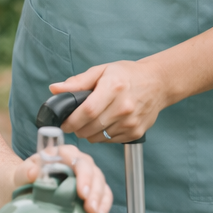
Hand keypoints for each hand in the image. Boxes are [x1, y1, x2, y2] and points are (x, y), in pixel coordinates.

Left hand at [18, 145, 112, 212]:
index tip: (82, 192)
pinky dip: (104, 204)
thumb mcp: (20, 174)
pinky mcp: (90, 188)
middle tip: (90, 207)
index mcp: (60, 152)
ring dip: (100, 198)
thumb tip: (33, 172)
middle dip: (94, 189)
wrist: (26, 187)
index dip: (82, 174)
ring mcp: (85, 174)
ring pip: (100, 181)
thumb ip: (24, 171)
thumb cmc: (25, 178)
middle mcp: (75, 160)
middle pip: (92, 170)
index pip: (76, 159)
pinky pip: (103, 193)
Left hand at [50, 60, 170, 143]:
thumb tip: (55, 89)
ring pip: (99, 137)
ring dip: (88, 133)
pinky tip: (104, 124)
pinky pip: (111, 141)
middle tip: (73, 124)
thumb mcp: (101, 71)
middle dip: (77, 129)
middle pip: (91, 127)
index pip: (88, 111)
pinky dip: (102, 136)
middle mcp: (124, 107)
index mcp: (114, 87)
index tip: (63, 123)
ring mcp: (131, 122)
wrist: (157, 83)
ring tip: (88, 123)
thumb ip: (77, 82)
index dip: (72, 121)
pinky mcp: (136, 133)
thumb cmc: (127, 75)